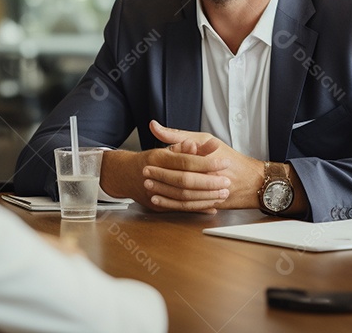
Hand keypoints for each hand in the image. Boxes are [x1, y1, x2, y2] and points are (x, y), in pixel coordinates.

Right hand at [100, 138, 232, 213]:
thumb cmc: (151, 159)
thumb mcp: (169, 146)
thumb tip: (202, 143)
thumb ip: (186, 144)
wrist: (125, 174)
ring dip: (205, 197)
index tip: (223, 163)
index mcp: (158, 157)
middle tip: (226, 182)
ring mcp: (154, 192)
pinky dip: (198, 208)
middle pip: (186, 181)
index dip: (206, 162)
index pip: (186, 161)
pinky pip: (180, 208)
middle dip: (208, 182)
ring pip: (184, 197)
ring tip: (222, 194)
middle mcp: (155, 175)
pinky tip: (211, 207)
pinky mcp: (158, 206)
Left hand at [149, 121, 264, 209]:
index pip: (184, 162)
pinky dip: (172, 205)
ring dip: (164, 193)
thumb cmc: (228, 157)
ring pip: (183, 197)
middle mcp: (212, 177)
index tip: (149, 162)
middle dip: (161, 179)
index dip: (164, 164)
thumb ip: (178, 135)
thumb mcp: (205, 139)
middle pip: (182, 181)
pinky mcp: (210, 204)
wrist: (252, 180)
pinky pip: (188, 207)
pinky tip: (160, 202)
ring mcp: (212, 193)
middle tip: (146, 175)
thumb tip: (155, 127)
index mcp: (211, 160)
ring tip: (149, 188)